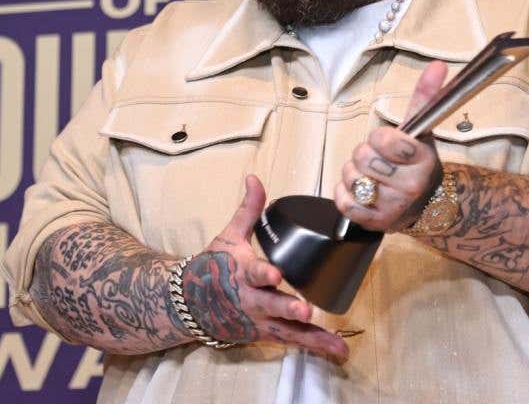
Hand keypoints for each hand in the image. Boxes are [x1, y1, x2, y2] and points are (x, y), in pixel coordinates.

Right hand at [181, 175, 348, 361]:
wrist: (189, 303)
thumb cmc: (213, 266)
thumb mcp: (229, 235)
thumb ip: (248, 209)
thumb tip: (254, 177)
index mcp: (241, 272)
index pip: (253, 273)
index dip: (264, 273)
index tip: (275, 274)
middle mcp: (249, 300)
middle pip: (269, 305)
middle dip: (286, 307)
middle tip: (304, 310)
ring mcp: (257, 321)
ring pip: (285, 329)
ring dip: (309, 335)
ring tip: (333, 341)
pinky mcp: (265, 335)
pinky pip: (293, 341)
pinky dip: (316, 346)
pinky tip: (339, 352)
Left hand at [334, 60, 447, 231]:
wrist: (429, 204)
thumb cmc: (418, 163)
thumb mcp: (423, 131)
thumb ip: (426, 96)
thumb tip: (437, 65)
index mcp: (423, 160)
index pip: (387, 140)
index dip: (379, 137)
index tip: (385, 140)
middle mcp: (411, 186)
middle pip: (364, 158)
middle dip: (364, 153)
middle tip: (377, 158)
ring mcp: (394, 206)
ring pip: (352, 178)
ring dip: (353, 173)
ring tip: (369, 174)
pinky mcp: (376, 223)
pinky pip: (344, 202)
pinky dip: (344, 192)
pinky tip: (359, 189)